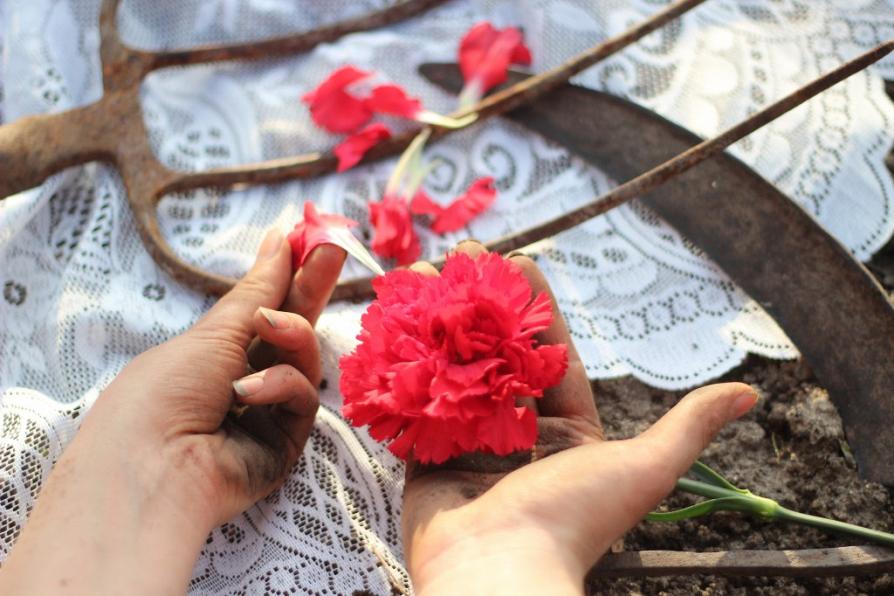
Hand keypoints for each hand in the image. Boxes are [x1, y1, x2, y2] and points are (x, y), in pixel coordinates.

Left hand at [0, 230, 345, 594]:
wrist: (152, 465)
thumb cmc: (165, 390)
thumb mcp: (214, 330)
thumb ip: (261, 290)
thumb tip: (280, 238)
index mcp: (218, 350)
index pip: (267, 305)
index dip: (291, 273)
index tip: (312, 238)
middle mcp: (246, 377)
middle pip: (293, 327)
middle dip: (312, 287)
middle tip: (335, 247)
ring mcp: (268, 411)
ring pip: (304, 360)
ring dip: (292, 335)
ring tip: (268, 325)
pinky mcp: (285, 441)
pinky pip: (301, 399)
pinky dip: (280, 386)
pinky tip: (249, 391)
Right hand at [401, 241, 757, 594]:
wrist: (499, 574)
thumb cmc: (572, 521)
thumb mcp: (643, 468)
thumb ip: (689, 426)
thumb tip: (749, 393)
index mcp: (565, 433)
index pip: (549, 353)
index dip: (533, 306)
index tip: (515, 262)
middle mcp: (515, 436)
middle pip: (496, 355)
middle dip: (479, 304)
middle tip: (462, 259)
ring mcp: (467, 445)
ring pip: (453, 371)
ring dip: (439, 325)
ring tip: (424, 279)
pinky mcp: (426, 457)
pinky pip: (416, 403)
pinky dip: (407, 366)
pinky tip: (397, 325)